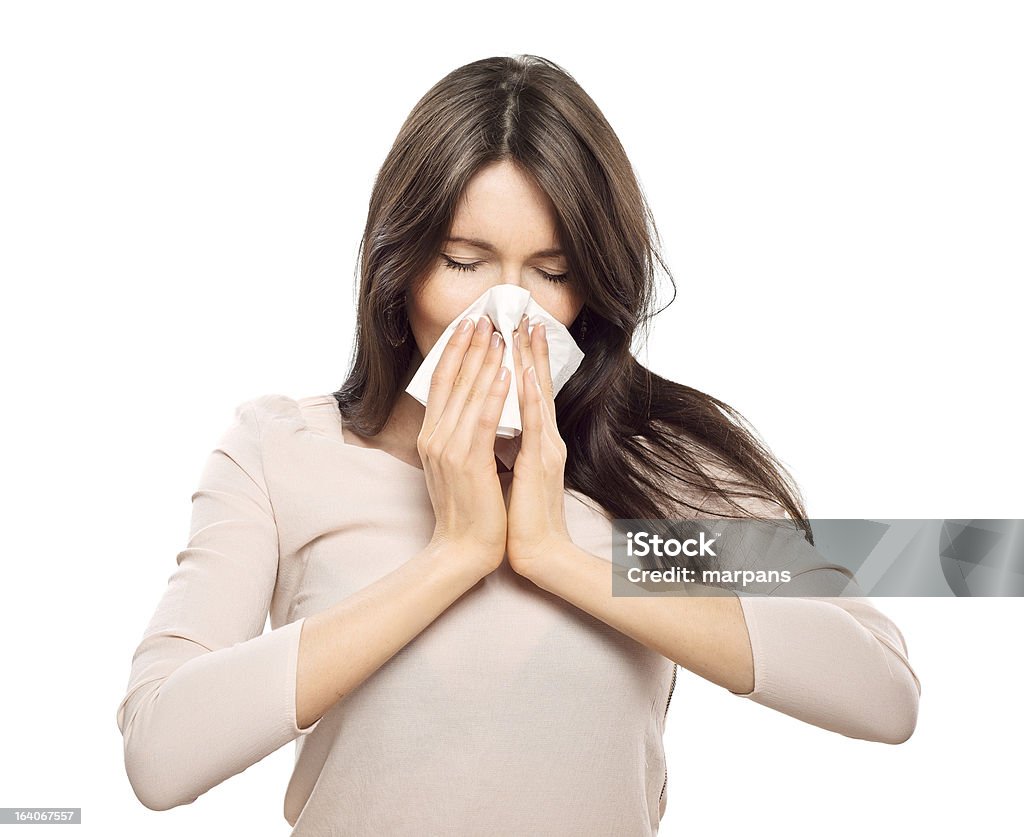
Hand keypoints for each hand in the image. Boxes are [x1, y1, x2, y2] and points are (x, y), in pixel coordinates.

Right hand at [418, 315, 511, 580]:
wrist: (464, 549)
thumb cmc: (469, 510)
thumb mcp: (458, 465)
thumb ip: (460, 436)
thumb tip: (472, 408)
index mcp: (432, 437)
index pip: (440, 383)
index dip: (454, 351)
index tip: (468, 325)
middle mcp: (435, 438)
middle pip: (452, 380)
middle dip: (470, 346)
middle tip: (485, 316)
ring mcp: (448, 449)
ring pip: (467, 394)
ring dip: (485, 361)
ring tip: (499, 334)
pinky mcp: (468, 462)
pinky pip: (482, 420)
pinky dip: (494, 394)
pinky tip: (507, 373)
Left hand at [506, 316, 573, 575]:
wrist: (537, 550)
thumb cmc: (521, 516)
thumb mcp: (513, 472)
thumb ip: (511, 445)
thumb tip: (496, 426)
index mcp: (537, 440)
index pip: (530, 391)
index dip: (525, 360)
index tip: (517, 331)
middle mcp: (545, 438)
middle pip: (537, 385)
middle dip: (530, 349)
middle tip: (525, 315)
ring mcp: (546, 448)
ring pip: (537, 395)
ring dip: (532, 360)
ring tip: (526, 329)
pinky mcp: (541, 461)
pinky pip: (534, 421)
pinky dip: (531, 395)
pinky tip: (525, 372)